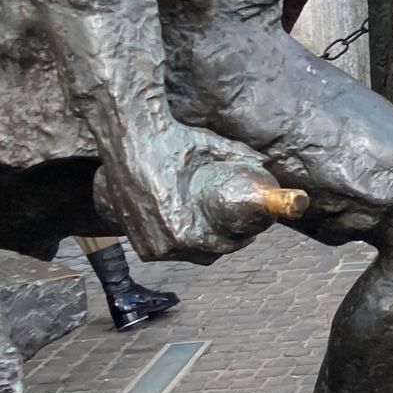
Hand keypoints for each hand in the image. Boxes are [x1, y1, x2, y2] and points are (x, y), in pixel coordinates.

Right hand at [94, 122, 276, 259]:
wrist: (127, 138)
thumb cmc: (171, 142)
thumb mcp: (211, 146)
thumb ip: (240, 155)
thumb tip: (265, 163)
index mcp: (184, 231)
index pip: (224, 247)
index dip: (241, 238)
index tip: (249, 228)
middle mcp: (164, 246)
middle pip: (205, 254)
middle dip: (222, 241)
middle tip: (234, 226)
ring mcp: (146, 245)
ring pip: (185, 254)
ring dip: (199, 244)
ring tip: (211, 226)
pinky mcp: (133, 240)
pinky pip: (165, 250)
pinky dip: (177, 242)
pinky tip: (189, 228)